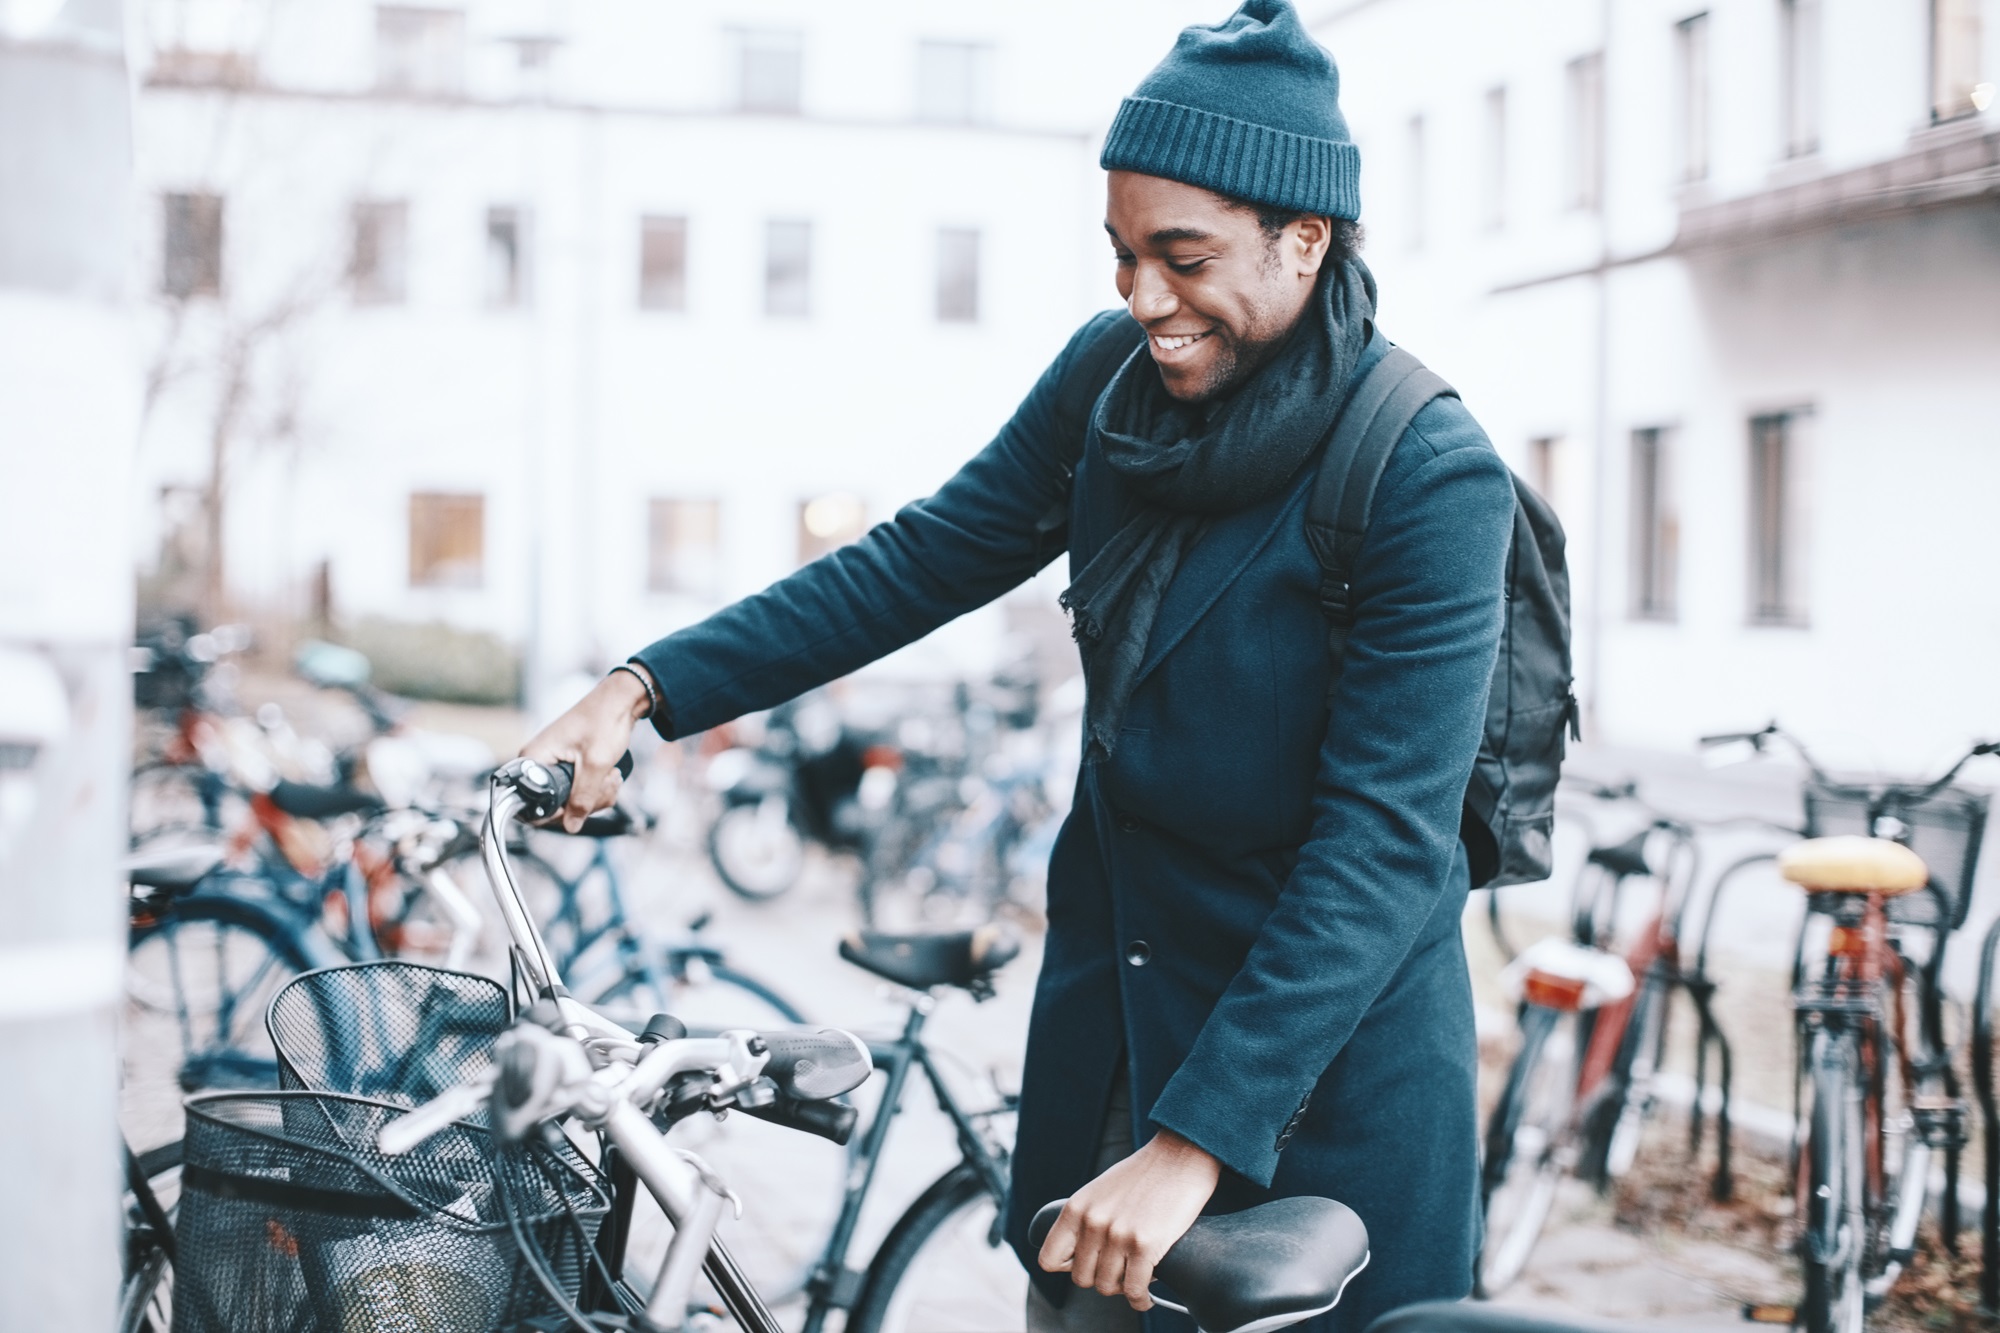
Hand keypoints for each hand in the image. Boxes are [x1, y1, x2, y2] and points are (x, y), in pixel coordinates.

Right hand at [520, 666, 654, 831]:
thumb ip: (583, 797)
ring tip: (611, 775)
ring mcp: (554, 766)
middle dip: (585, 802)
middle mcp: (539, 764)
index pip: (530, 804)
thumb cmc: (604, 720)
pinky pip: (580, 792)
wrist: (621, 701)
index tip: (579, 805)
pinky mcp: (569, 768)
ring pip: (572, 802)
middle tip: (604, 784)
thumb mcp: (595, 764)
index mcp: (534, 760)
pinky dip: (599, 789)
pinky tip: (610, 775)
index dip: (556, 813)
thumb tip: (572, 826)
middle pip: (555, 807)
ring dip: (597, 795)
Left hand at [1036, 1129, 1220, 1310]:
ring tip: (1136, 1275)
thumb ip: (1085, 1219)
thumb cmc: (1144, 1174)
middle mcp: (1092, 1222)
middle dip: (1101, 1278)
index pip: (1049, 1259)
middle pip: (1081, 1278)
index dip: (1067, 1268)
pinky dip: (1140, 1299)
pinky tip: (1145, 1296)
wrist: (1180, 1155)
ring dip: (1123, 1287)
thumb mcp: (1100, 1191)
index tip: (1087, 1265)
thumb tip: (1077, 1254)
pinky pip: (1134, 1290)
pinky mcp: (1145, 1245)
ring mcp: (1118, 1235)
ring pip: (1107, 1287)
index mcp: (1076, 1208)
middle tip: (1120, 1270)